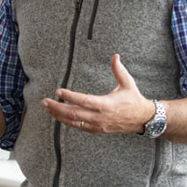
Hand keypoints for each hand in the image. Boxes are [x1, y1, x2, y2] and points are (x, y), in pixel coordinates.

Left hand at [41, 53, 155, 135]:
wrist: (141, 119)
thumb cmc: (133, 100)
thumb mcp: (127, 83)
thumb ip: (119, 70)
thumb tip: (115, 56)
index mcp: (106, 105)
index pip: (83, 101)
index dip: (70, 96)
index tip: (58, 91)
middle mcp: (100, 117)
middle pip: (74, 113)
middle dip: (57, 107)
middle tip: (45, 101)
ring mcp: (97, 125)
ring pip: (73, 122)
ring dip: (58, 115)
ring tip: (47, 108)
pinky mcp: (96, 130)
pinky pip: (78, 127)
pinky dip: (67, 122)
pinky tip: (58, 116)